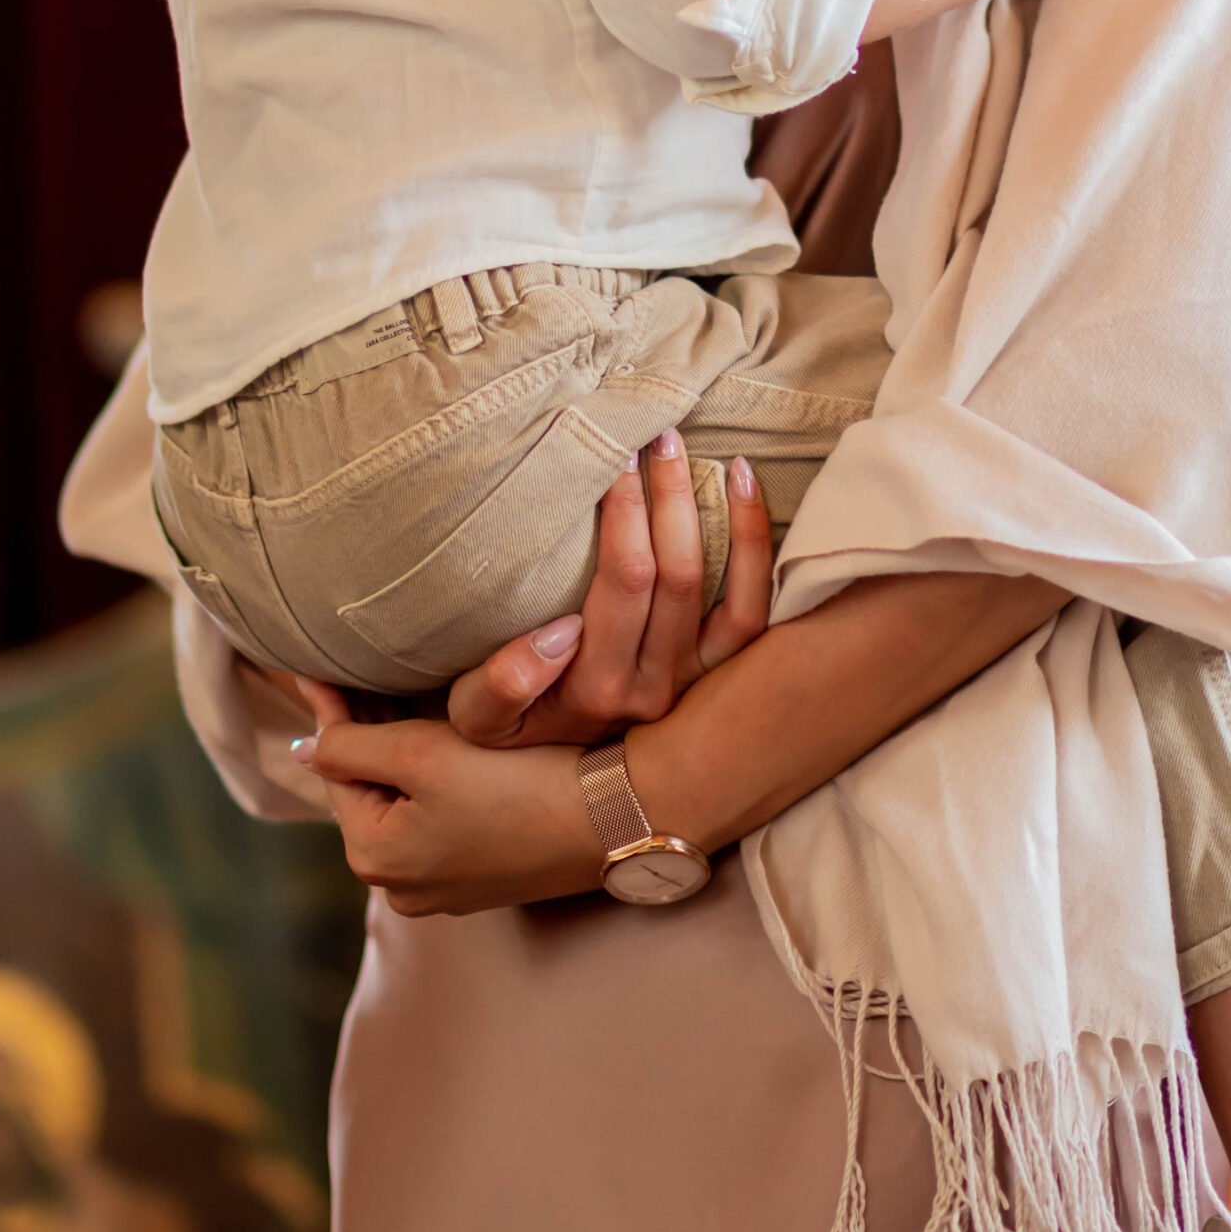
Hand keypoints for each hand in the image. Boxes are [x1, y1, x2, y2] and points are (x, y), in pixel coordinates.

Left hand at [291, 679, 602, 915]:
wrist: (614, 815)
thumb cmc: (516, 782)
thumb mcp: (421, 754)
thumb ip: (349, 747)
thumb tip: (300, 746)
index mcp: (376, 860)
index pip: (339, 768)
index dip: (334, 712)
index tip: (318, 666)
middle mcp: (402, 888)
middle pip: (373, 790)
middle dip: (372, 735)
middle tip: (366, 673)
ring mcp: (446, 888)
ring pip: (409, 804)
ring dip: (408, 758)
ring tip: (407, 699)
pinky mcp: (486, 877)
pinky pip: (444, 820)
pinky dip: (442, 783)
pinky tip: (456, 745)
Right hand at [445, 429, 773, 748]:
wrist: (569, 796)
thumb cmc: (512, 739)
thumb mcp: (475, 723)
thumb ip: (502, 684)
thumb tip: (560, 632)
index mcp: (597, 689)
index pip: (624, 582)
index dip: (624, 513)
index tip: (610, 457)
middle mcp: (657, 689)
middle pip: (675, 573)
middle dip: (664, 494)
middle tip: (649, 434)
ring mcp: (697, 684)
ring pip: (720, 587)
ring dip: (708, 508)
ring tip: (684, 448)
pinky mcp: (725, 678)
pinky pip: (754, 609)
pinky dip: (755, 543)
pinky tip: (743, 481)